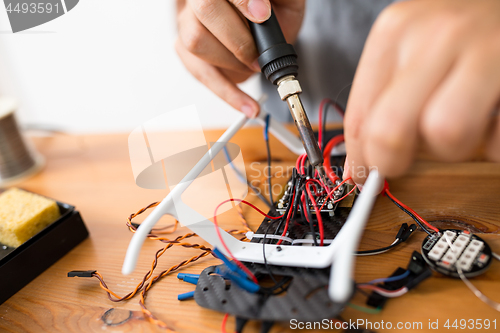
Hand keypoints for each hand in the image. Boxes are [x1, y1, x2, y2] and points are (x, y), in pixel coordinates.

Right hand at [175, 0, 304, 117]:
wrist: (262, 19)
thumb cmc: (272, 8)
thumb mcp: (285, 0)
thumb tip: (263, 8)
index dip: (242, 1)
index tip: (263, 15)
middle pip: (205, 10)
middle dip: (238, 39)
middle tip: (259, 56)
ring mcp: (187, 21)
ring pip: (196, 42)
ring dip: (233, 63)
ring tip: (255, 67)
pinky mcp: (185, 48)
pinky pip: (201, 73)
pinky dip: (227, 93)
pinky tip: (247, 106)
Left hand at [344, 0, 499, 183]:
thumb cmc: (456, 29)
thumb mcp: (408, 44)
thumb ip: (381, 98)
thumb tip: (358, 164)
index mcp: (396, 31)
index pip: (360, 117)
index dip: (360, 159)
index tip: (365, 177)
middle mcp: (436, 36)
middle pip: (390, 131)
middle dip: (390, 163)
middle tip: (400, 165)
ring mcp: (485, 50)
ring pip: (445, 134)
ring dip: (449, 149)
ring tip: (456, 129)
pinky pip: (497, 140)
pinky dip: (492, 145)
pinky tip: (489, 120)